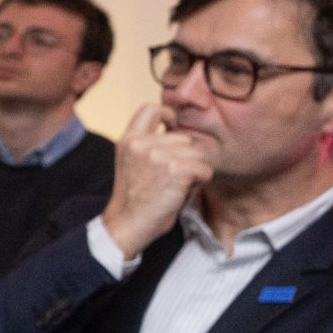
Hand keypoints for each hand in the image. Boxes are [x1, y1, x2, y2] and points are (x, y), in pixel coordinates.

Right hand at [102, 103, 211, 258]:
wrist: (128, 223)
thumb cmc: (135, 197)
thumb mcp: (132, 162)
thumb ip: (150, 145)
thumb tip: (183, 135)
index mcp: (128, 139)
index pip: (151, 108)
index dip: (168, 115)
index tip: (172, 128)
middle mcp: (141, 143)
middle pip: (184, 137)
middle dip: (186, 155)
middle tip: (171, 176)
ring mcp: (158, 155)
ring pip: (197, 153)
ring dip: (194, 169)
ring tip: (176, 185)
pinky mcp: (176, 170)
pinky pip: (205, 169)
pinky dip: (200, 181)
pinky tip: (183, 191)